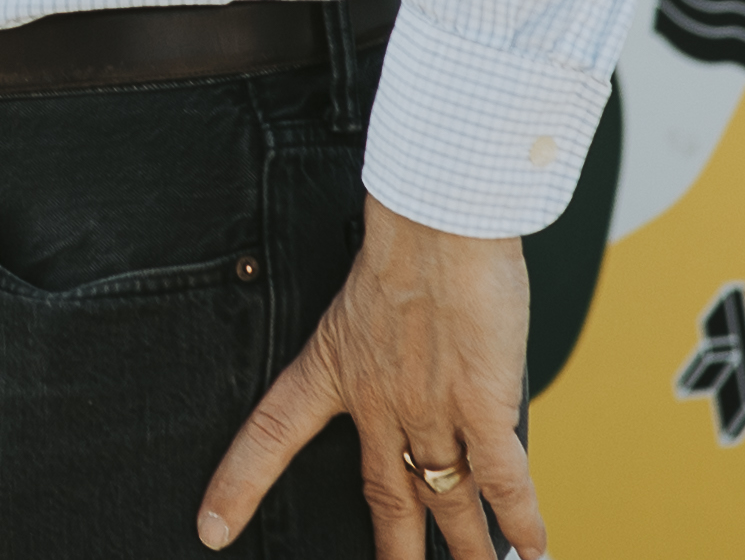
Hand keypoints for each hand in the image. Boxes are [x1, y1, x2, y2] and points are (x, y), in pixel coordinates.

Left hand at [199, 195, 538, 557]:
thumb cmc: (409, 241)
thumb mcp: (363, 300)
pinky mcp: (482, 407)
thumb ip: (379, 342)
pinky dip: (520, 525)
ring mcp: (430, 410)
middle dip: (391, 550)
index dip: (240, 485)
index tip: (213, 528)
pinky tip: (531, 555)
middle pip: (381, 496)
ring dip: (465, 550)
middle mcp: (378, 401)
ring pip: (445, 502)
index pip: (270, 437)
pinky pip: (501, 483)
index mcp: (333, 369)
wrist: (440, 219)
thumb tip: (406, 360)